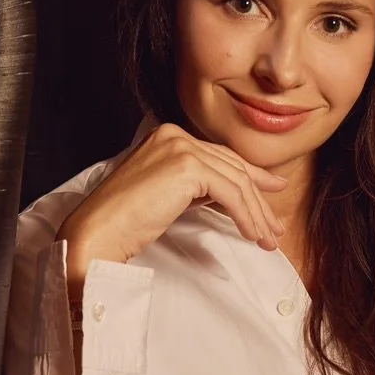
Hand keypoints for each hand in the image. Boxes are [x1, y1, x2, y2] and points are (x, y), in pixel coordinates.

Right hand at [57, 120, 287, 288]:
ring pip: (236, 181)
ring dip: (256, 214)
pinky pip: (230, 193)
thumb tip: (229, 197)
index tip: (271, 194)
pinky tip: (251, 235)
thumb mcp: (168, 195)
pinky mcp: (187, 167)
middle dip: (259, 199)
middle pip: (232, 167)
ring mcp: (181, 147)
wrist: (100, 230)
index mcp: (169, 136)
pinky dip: (245, 216)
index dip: (251, 177)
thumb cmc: (126, 221)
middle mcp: (176, 134)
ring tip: (267, 240)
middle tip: (274, 226)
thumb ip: (195, 188)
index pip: (220, 156)